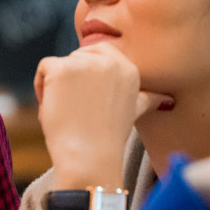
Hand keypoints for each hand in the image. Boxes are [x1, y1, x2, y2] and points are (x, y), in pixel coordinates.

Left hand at [34, 42, 171, 187]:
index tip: (87, 99)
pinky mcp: (61, 68)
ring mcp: (85, 63)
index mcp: (129, 68)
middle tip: (79, 111)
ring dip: (57, 88)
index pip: (100, 51)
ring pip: (59, 65)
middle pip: (78, 57)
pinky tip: (53, 109)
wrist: (90, 158)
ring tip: (69, 114)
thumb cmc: (109, 140)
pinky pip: (43, 69)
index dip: (87, 72)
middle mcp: (110, 61)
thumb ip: (147, 99)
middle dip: (72, 81)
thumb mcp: (134, 113)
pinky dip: (42, 89)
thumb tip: (167, 99)